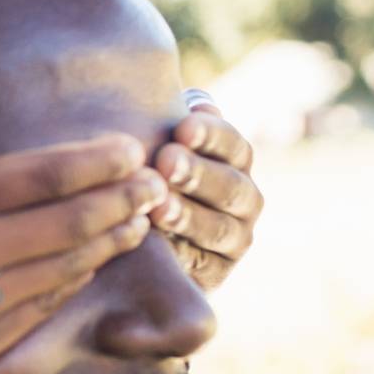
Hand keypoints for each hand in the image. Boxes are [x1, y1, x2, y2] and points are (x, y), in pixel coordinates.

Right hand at [0, 108, 165, 373]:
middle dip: (125, 196)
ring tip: (141, 220)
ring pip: (71, 264)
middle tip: (157, 181)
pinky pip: (48, 304)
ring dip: (113, 239)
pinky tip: (94, 261)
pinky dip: (78, 279)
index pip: (46, 173)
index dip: (99, 160)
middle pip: (74, 218)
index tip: (130, 148)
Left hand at [149, 90, 263, 289]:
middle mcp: (243, 198)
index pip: (232, 145)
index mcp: (234, 160)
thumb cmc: (143, 170)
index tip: (182, 125)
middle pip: (231, 185)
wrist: (131, 238)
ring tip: (158, 207)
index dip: (211, 134)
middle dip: (198, 173)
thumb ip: (170, 120)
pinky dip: (182, 255)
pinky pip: (205, 266)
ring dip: (189, 216)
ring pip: (219, 228)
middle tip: (166, 161)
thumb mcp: (154, 141)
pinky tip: (156, 244)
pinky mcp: (215, 274)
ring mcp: (234, 239)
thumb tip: (195, 99)